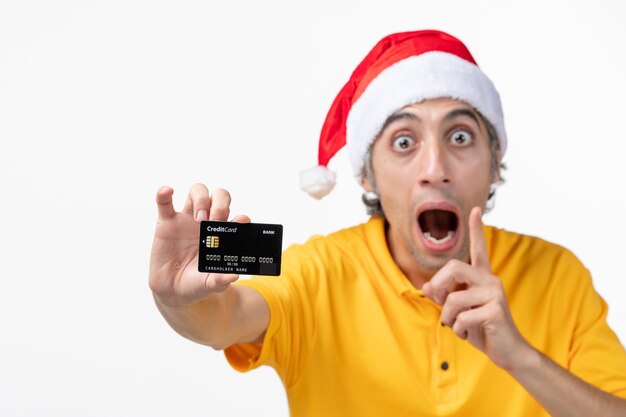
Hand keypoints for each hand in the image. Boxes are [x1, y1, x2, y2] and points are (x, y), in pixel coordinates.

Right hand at [148, 184, 249, 306]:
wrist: (174, 292)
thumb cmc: (197, 283)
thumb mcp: (211, 284)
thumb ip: (221, 280)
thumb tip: (234, 276)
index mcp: (223, 235)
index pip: (237, 217)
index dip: (240, 218)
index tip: (238, 224)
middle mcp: (208, 223)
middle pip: (219, 197)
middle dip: (221, 204)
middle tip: (216, 221)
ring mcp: (187, 220)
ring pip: (197, 192)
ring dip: (201, 199)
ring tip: (199, 218)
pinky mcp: (167, 223)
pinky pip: (164, 203)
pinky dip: (164, 194)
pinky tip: (167, 191)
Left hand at [422, 207, 530, 370]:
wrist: (508, 352)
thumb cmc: (481, 329)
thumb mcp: (458, 311)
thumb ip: (444, 296)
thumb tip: (426, 285)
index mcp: (482, 278)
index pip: (479, 249)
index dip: (476, 230)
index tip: (475, 209)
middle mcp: (490, 280)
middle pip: (454, 267)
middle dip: (438, 286)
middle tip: (438, 302)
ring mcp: (494, 294)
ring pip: (453, 299)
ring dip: (447, 318)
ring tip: (457, 326)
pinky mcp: (495, 310)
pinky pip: (461, 318)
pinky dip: (458, 330)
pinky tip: (469, 334)